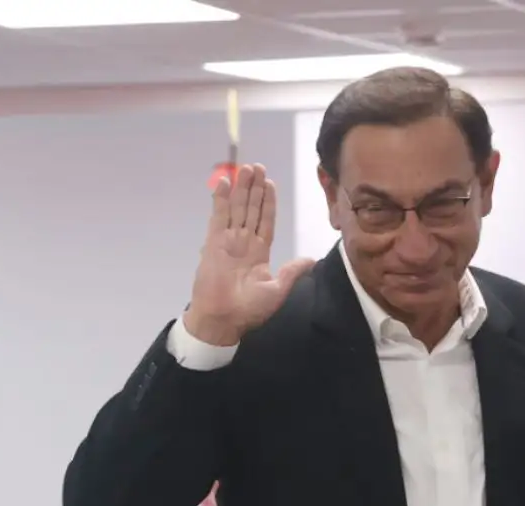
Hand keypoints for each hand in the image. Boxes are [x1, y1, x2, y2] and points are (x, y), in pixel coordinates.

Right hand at [183, 163, 315, 346]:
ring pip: (236, 209)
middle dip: (254, 188)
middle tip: (257, 166)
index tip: (269, 183)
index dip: (267, 202)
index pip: (266, 220)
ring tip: (245, 168)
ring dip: (241, 189)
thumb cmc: (250, 309)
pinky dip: (221, 200)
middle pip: (251, 209)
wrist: (223, 320)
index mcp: (260, 252)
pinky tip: (225, 183)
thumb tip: (311, 259)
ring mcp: (228, 242)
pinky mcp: (213, 243)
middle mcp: (244, 243)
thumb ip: (292, 271)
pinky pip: (218, 217)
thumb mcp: (278, 289)